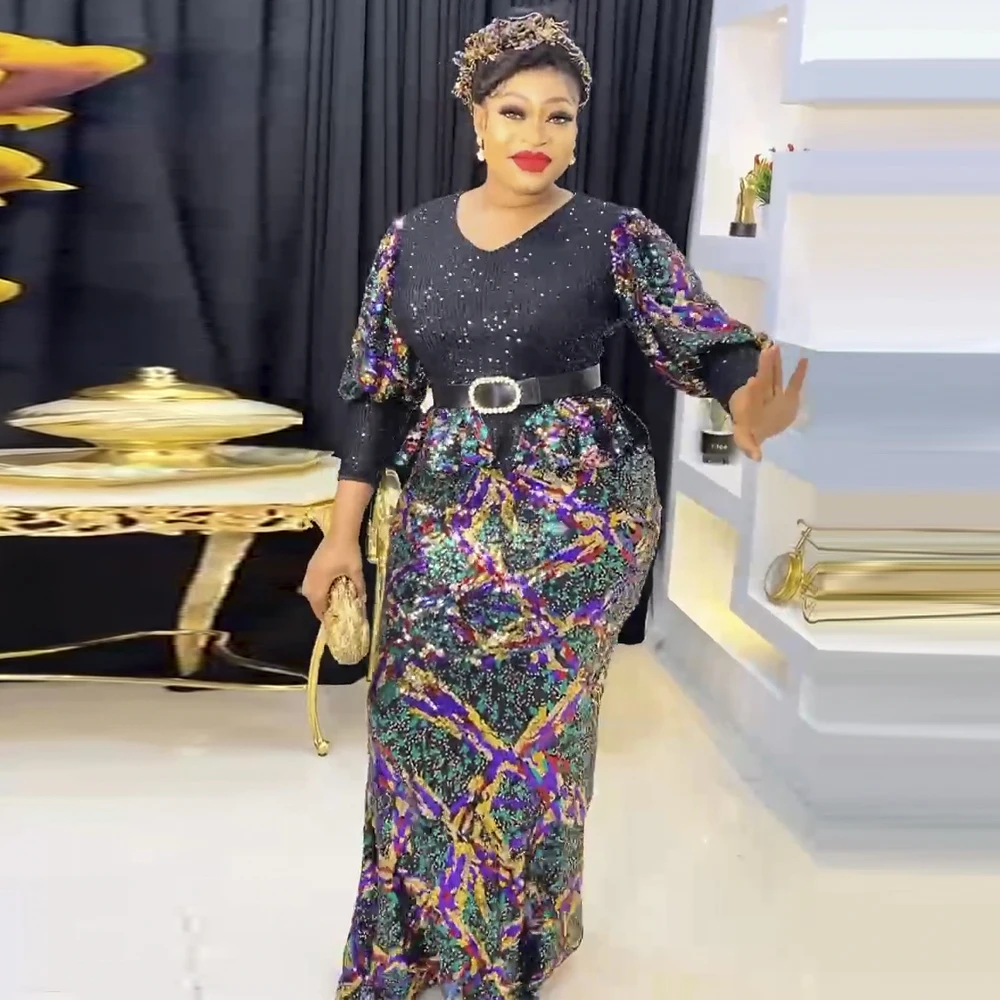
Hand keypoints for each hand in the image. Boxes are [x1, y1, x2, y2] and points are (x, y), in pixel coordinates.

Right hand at [300, 535, 364, 620]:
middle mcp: (311, 578)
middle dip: (319, 608)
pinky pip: (309, 582)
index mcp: (320, 582)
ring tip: (328, 602)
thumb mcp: (356, 572)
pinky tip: (326, 589)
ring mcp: (309, 571)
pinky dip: (315, 589)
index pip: (318, 605)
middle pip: (311, 599)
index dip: (324, 615)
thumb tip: (362, 600)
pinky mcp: (311, 565)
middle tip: (331, 613)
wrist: (341, 532)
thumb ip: (358, 587)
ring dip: (316, 598)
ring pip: (308, 591)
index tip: (331, 622)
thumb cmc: (348, 553)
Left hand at [729, 344, 807, 461]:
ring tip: (774, 347)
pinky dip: (799, 374)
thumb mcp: (745, 440)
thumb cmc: (749, 431)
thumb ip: (749, 446)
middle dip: (765, 367)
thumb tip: (757, 457)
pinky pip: (794, 384)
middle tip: (767, 351)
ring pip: (775, 378)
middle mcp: (763, 397)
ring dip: (775, 364)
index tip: (752, 380)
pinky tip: (804, 360)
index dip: (752, 390)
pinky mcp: (788, 397)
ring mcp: (775, 394)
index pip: (751, 397)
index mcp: (751, 407)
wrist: (757, 428)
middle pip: (764, 381)